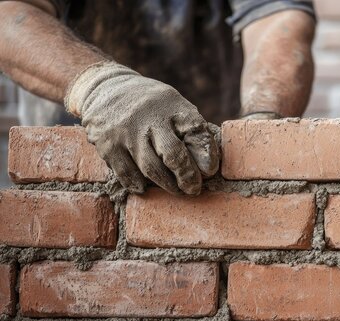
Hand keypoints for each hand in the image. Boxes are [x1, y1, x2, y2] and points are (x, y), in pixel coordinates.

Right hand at [65, 62, 218, 194]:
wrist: (105, 86)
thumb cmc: (151, 104)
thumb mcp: (173, 103)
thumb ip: (189, 128)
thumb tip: (207, 165)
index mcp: (173, 106)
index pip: (197, 133)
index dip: (206, 156)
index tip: (209, 171)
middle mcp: (150, 117)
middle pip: (174, 155)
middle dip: (188, 177)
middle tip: (194, 188)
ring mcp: (127, 131)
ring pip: (151, 168)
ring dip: (167, 185)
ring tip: (177, 190)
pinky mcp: (108, 144)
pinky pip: (126, 173)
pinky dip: (137, 184)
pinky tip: (144, 187)